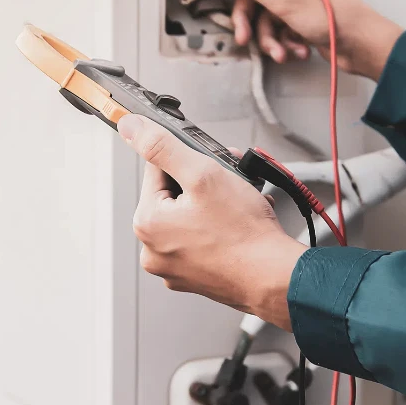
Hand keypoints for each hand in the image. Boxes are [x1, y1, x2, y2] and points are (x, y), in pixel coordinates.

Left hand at [118, 113, 305, 330]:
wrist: (275, 277)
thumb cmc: (244, 233)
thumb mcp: (202, 174)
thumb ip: (162, 147)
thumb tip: (130, 127)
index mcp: (147, 224)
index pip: (157, 170)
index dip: (188, 160)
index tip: (211, 163)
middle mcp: (153, 250)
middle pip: (173, 195)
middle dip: (204, 182)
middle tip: (231, 180)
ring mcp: (174, 267)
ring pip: (190, 217)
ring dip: (214, 203)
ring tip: (240, 202)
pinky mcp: (195, 277)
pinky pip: (201, 241)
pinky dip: (218, 228)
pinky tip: (239, 223)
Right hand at [209, 0, 402, 80]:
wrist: (360, 45)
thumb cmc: (334, 16)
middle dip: (248, 16)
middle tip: (243, 33)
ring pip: (263, 12)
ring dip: (267, 36)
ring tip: (278, 50)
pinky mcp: (298, 16)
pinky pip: (276, 26)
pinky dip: (281, 41)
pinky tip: (293, 50)